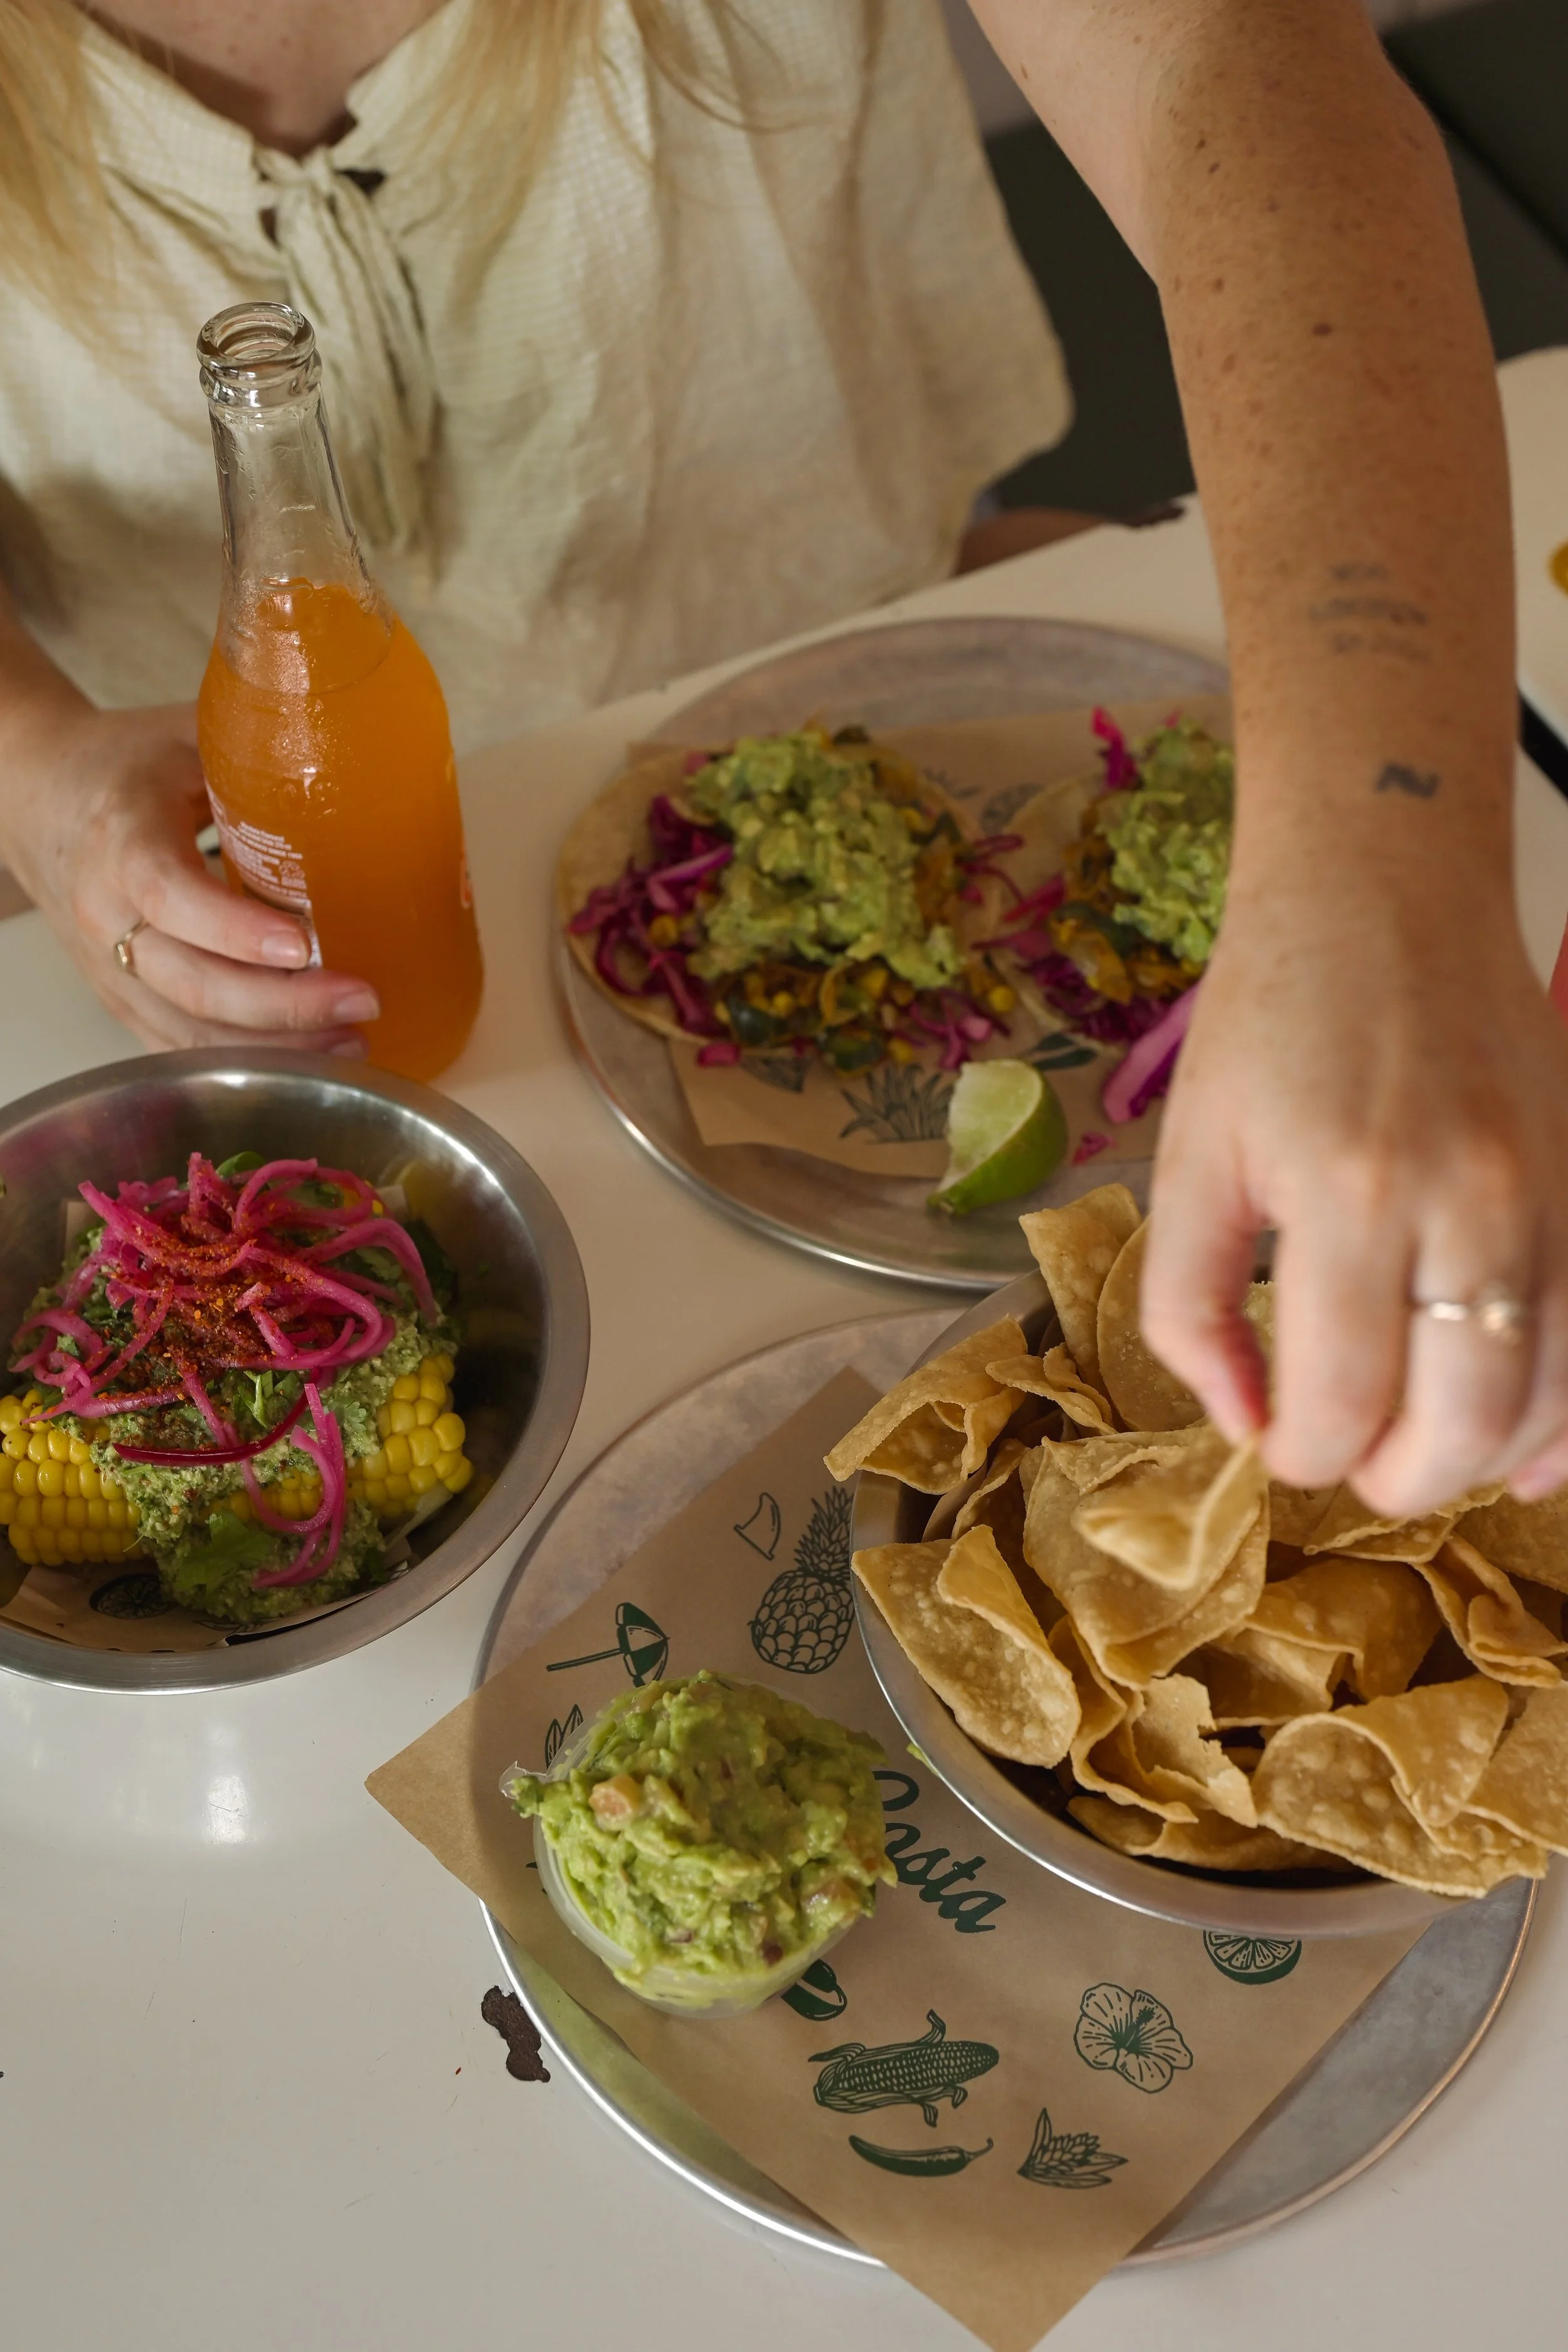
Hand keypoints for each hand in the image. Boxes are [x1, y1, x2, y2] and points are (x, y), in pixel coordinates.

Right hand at [0, 699, 378, 1052]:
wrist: (35, 796)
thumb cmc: (123, 765)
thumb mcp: (184, 737)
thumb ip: (260, 752)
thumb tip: (363, 753)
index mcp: (122, 839)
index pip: (172, 896)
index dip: (236, 930)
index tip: (304, 944)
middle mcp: (107, 915)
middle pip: (193, 983)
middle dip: (285, 1006)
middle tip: (362, 1001)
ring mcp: (110, 967)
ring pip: (190, 1032)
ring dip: (277, 1049)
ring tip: (354, 1042)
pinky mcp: (122, 999)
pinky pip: (181, 1049)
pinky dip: (246, 1064)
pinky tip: (309, 1059)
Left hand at [1140, 871, 1567, 1515]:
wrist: (1387, 894)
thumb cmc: (1272, 1017)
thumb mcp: (1192, 1156)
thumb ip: (1189, 1303)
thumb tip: (1238, 1421)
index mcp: (1348, 1196)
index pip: (1344, 1398)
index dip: (1305, 1455)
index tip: (1279, 1446)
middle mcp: (1467, 1204)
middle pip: (1462, 1419)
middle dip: (1398, 1480)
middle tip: (1350, 1467)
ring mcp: (1547, 1195)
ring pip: (1548, 1393)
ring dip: (1483, 1460)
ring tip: (1420, 1459)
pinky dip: (1567, 1418)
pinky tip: (1527, 1457)